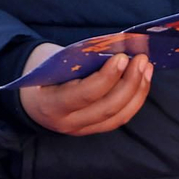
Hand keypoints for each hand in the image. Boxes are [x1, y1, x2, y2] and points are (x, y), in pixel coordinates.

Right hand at [17, 43, 152, 135]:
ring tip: (146, 67)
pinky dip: (135, 99)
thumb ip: (80, 60)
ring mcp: (82, 130)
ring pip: (118, 116)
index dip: (106, 78)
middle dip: (129, 83)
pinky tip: (143, 80)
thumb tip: (116, 48)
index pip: (83, 95)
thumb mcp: (53, 62)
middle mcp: (67, 123)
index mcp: (50, 104)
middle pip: (106, 108)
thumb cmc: (44, 71)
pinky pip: (120, 118)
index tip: (122, 58)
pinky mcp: (94, 129)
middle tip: (141, 59)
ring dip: (137, 90)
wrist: (32, 96)